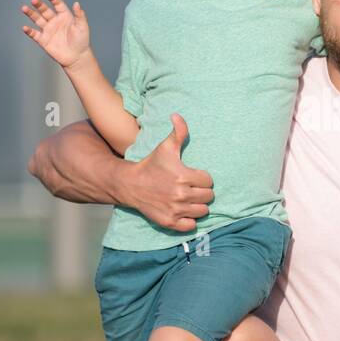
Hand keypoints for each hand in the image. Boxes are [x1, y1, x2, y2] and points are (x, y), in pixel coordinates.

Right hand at [21, 0, 91, 69]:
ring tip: (24, 8)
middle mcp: (55, 21)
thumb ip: (80, 15)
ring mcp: (48, 30)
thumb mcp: (82, 27)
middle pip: (45, 10)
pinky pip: (34, 34)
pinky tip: (25, 28)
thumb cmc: (81, 41)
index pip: (57, 4)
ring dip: (31, 14)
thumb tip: (77, 3)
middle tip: (34, 0)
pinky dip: (29, 31)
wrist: (77, 57)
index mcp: (64, 16)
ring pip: (37, 19)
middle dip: (39, 5)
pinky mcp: (43, 40)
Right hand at [118, 114, 213, 232]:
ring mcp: (175, 210)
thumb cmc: (151, 164)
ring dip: (198, 206)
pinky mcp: (170, 222)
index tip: (193, 177)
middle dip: (202, 192)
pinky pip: (192, 226)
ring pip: (203, 211)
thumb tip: (177, 114)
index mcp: (184, 176)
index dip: (202, 178)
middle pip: (209, 197)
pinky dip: (190, 221)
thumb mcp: (165, 147)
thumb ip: (178, 132)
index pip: (209, 181)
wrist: (130, 185)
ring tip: (188, 199)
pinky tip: (183, 212)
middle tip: (191, 188)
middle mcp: (181, 194)